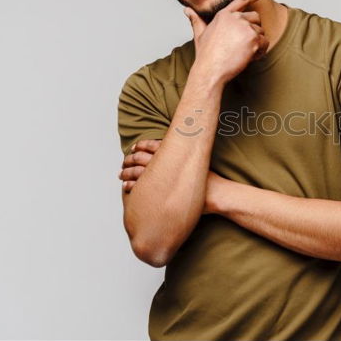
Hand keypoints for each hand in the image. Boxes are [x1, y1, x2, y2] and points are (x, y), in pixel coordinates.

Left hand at [117, 139, 233, 213]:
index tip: (133, 148)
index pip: (153, 145)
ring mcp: (165, 177)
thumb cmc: (210, 182)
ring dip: (127, 172)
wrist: (218, 194)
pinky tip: (125, 186)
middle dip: (130, 159)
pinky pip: (140, 186)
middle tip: (124, 163)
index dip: (141, 145)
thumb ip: (185, 159)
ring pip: (138, 171)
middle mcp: (169, 163)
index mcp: (176, 153)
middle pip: (142, 157)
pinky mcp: (162, 191)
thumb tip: (177, 156)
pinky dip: (130, 184)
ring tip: (121, 175)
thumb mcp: (198, 165)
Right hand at [184, 0, 268, 84]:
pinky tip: (249, 57)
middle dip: (253, 30)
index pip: (241, 0)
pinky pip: (265, 42)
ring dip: (256, 43)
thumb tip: (187, 10)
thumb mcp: (200, 34)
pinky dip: (260, 51)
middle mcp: (236, 18)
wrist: (210, 69)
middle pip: (255, 18)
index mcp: (224, 14)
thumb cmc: (206, 55)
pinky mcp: (253, 39)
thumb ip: (196, 20)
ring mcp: (245, 27)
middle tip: (243, 45)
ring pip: (261, 32)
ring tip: (242, 53)